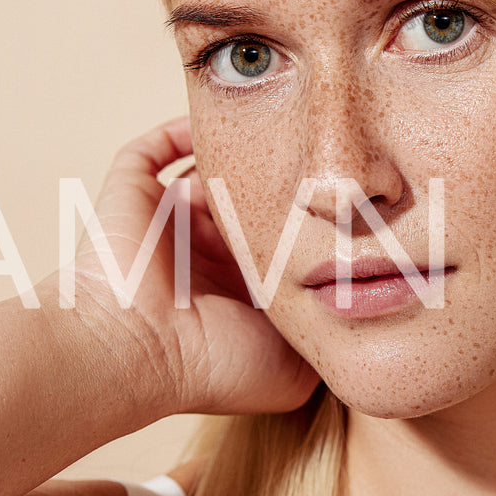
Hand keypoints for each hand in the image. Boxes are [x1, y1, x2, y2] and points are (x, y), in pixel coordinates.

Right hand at [50, 116, 319, 416]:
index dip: (310, 224)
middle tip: (320, 160)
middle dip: (283, 181)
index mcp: (235, 286)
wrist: (137, 351)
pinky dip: (184, 130)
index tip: (349, 207)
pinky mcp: (133, 193)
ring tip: (283, 134)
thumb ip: (323, 337)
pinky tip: (226, 126)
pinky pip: (157, 147)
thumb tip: (361, 314)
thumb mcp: (292, 368)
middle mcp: (201, 250)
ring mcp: (167, 221)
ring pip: (210, 170)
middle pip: (250, 200)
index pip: (279, 240)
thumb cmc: (212, 366)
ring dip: (243, 154)